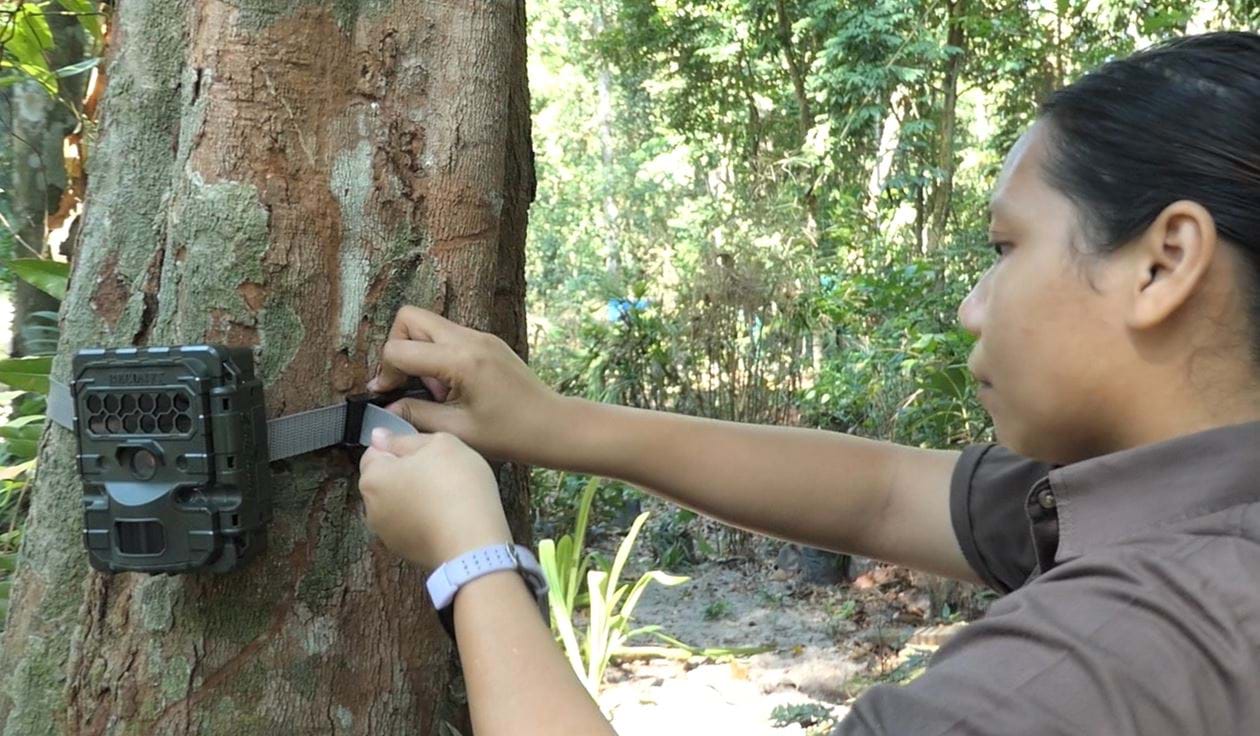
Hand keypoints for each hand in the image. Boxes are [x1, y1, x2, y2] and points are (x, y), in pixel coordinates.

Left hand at [357, 428, 512, 568]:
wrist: (474, 543)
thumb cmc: (457, 487)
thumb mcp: (440, 443)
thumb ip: (405, 438)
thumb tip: (380, 436)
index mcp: (373, 477)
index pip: (375, 451)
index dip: (400, 446)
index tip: (425, 450)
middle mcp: (371, 507)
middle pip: (386, 480)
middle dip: (408, 474)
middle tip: (441, 471)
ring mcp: (387, 533)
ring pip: (399, 504)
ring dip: (416, 498)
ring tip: (447, 496)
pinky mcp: (405, 551)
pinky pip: (411, 526)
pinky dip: (424, 520)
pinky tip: (448, 517)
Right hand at [366, 306, 561, 462]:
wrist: (554, 426)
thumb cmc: (512, 434)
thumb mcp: (457, 430)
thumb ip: (415, 415)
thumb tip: (387, 407)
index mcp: (461, 360)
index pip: (400, 349)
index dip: (387, 372)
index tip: (388, 394)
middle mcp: (471, 339)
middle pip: (410, 318)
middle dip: (399, 348)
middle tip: (409, 383)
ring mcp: (481, 336)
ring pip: (430, 325)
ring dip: (421, 353)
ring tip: (437, 391)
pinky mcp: (488, 342)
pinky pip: (450, 336)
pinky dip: (439, 355)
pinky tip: (453, 387)